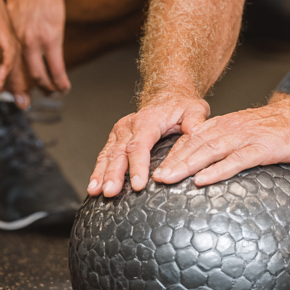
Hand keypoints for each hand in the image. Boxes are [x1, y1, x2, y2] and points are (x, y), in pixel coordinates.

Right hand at [0, 0, 26, 107]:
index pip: (3, 57)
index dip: (2, 76)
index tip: (0, 92)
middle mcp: (4, 30)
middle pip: (10, 64)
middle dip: (11, 86)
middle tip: (13, 104)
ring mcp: (4, 28)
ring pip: (9, 63)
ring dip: (2, 84)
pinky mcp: (0, 26)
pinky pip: (6, 53)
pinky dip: (3, 70)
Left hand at [6, 0, 69, 93]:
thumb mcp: (10, 12)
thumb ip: (12, 31)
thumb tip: (13, 43)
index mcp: (5, 35)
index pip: (3, 65)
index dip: (6, 81)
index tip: (9, 93)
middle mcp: (17, 41)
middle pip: (18, 74)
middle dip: (23, 91)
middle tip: (26, 103)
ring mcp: (34, 40)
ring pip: (38, 74)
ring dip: (46, 87)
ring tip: (53, 93)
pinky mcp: (51, 37)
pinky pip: (55, 67)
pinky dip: (60, 80)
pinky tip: (64, 87)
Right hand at [87, 93, 210, 196]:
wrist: (167, 97)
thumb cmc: (181, 106)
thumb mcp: (194, 110)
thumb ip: (195, 122)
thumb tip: (196, 134)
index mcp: (148, 120)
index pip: (140, 144)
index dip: (138, 165)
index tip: (139, 185)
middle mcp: (129, 125)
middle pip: (120, 152)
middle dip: (114, 174)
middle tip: (111, 192)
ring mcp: (120, 132)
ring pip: (108, 154)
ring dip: (101, 174)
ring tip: (96, 192)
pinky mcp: (116, 139)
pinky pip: (105, 156)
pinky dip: (98, 171)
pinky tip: (94, 187)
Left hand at [152, 96, 289, 187]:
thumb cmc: (283, 128)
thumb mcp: (252, 133)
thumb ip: (234, 145)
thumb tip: (216, 165)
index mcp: (228, 125)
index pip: (194, 138)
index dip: (174, 152)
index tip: (157, 167)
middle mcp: (232, 128)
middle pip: (196, 145)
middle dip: (173, 161)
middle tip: (154, 178)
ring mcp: (247, 137)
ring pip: (209, 151)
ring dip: (186, 165)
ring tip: (168, 179)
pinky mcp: (263, 148)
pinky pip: (236, 160)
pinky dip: (217, 170)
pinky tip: (202, 181)